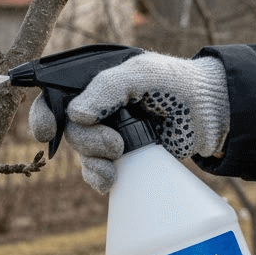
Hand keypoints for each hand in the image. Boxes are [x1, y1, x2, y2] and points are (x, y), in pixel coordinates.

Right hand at [28, 51, 229, 193]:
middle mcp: (96, 107)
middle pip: (67, 129)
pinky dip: (98, 177)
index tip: (47, 133)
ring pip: (81, 152)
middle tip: (115, 144)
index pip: (54, 95)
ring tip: (120, 158)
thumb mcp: (142, 74)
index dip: (43, 114)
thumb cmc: (178, 84)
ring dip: (94, 160)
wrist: (212, 114)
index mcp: (94, 82)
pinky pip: (95, 171)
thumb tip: (74, 114)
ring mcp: (107, 132)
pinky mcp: (120, 156)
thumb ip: (107, 87)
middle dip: (86, 141)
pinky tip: (110, 179)